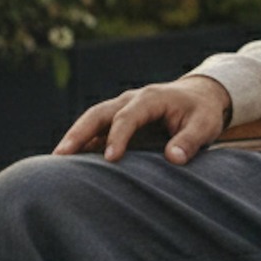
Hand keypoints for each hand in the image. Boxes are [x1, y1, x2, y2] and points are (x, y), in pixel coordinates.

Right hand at [54, 74, 231, 165]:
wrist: (199, 97)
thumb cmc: (202, 112)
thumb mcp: (204, 125)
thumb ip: (190, 141)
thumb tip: (173, 159)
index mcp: (150, 98)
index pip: (128, 116)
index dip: (118, 136)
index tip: (111, 158)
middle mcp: (129, 99)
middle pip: (98, 113)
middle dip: (79, 133)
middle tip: (61, 155)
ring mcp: (120, 108)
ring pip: (92, 120)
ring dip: (74, 138)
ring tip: (55, 162)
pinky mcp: (117, 119)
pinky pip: (96, 130)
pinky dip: (82, 143)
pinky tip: (70, 164)